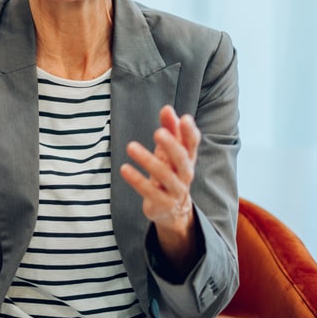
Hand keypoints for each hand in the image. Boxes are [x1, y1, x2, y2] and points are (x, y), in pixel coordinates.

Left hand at [119, 106, 200, 260]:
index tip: (185, 118)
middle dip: (171, 146)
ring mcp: (175, 190)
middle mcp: (185, 174)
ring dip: (147, 160)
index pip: (192, 144)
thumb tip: (167, 108)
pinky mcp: (161, 203)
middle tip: (158, 132)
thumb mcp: (169, 151)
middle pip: (181, 159)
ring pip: (164, 175)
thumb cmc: (170, 171)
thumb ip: (169, 129)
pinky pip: (149, 191)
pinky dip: (136, 179)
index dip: (190, 132)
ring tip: (130, 146)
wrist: (172, 209)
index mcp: (188, 159)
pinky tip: (124, 168)